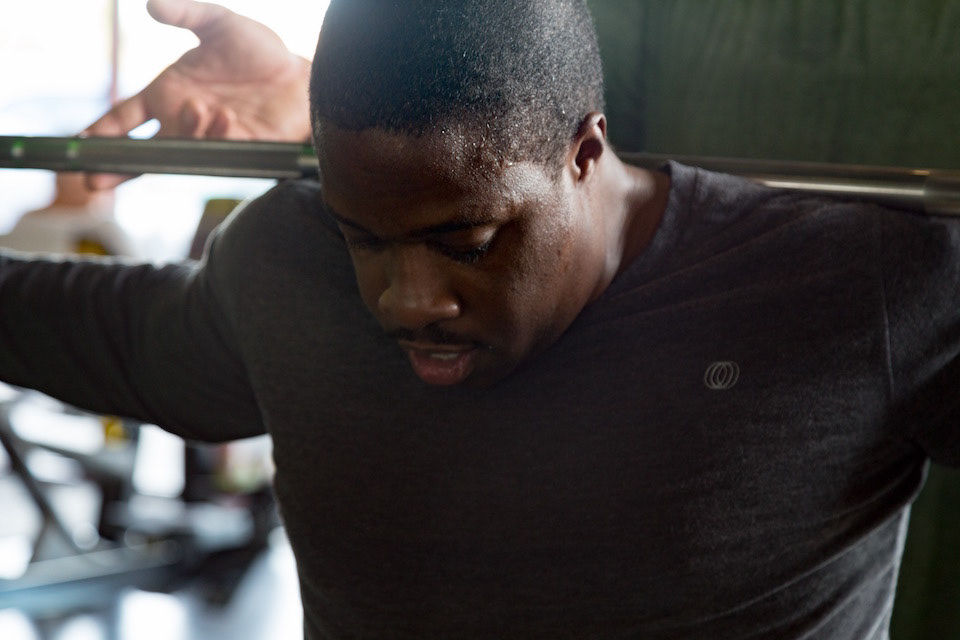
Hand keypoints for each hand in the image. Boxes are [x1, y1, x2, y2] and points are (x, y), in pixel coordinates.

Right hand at [84, 0, 312, 187]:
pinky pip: (218, 150)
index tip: (81, 145)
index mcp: (169, 93)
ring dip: (187, 132)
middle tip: (96, 181)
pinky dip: (217, 135)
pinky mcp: (237, 150)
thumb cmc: (259, 51)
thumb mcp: (218, 23)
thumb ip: (186, 13)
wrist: (302, 75)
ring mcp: (209, 138)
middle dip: (119, 167)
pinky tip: (227, 117)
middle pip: (142, 152)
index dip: (102, 130)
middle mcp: (184, 120)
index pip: (125, 116)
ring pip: (182, 149)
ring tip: (203, 107)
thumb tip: (152, 3)